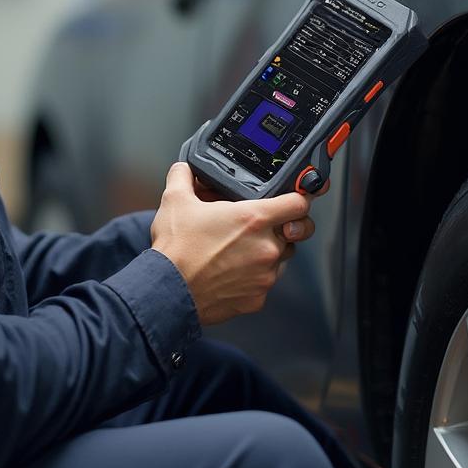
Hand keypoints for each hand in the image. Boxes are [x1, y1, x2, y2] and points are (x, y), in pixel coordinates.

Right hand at [151, 162, 316, 325]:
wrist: (168, 292)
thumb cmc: (176, 250)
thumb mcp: (175, 201)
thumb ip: (184, 176)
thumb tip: (184, 169)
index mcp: (254, 219)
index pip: (299, 203)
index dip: (299, 197)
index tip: (294, 198)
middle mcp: (266, 248)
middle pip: (295, 232)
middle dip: (284, 226)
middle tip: (262, 225)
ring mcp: (264, 276)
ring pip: (281, 259)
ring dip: (268, 252)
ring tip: (240, 249)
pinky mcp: (257, 299)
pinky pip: (264, 283)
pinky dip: (253, 277)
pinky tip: (231, 272)